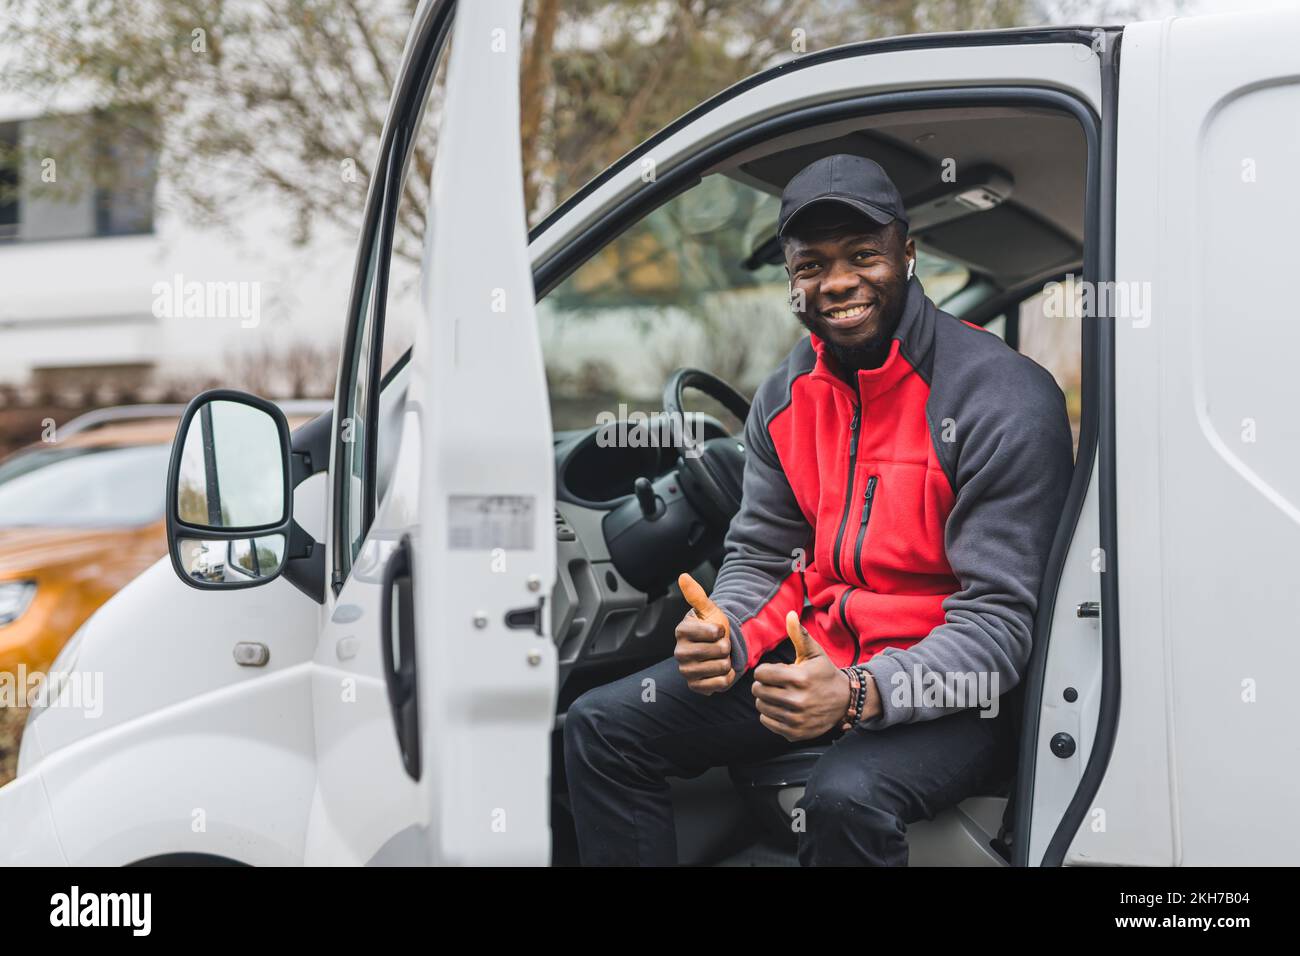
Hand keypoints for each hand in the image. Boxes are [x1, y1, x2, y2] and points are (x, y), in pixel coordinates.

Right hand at [674, 573, 737, 694]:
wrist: (717, 650)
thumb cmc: (712, 627)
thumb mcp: (708, 610)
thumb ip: (696, 594)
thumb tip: (683, 576)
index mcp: (682, 631)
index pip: (713, 632)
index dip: (721, 631)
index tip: (717, 630)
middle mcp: (679, 652)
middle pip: (719, 651)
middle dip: (726, 647)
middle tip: (718, 646)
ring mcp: (686, 671)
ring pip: (721, 666)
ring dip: (726, 662)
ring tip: (718, 657)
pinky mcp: (694, 686)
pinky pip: (720, 683)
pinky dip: (726, 677)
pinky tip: (719, 671)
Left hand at [752, 611, 851, 741]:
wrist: (844, 701)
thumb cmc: (824, 673)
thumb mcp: (814, 653)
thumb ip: (799, 635)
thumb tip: (790, 613)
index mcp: (800, 678)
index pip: (761, 674)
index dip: (766, 671)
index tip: (776, 671)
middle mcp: (798, 700)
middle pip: (758, 690)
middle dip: (763, 684)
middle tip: (776, 684)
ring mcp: (796, 719)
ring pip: (761, 706)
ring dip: (766, 699)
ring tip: (780, 694)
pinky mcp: (794, 733)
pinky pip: (767, 721)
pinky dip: (770, 714)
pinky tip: (783, 707)